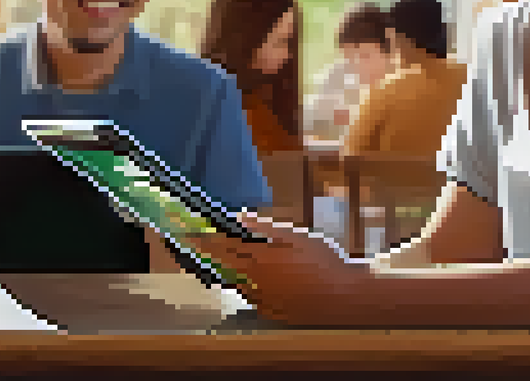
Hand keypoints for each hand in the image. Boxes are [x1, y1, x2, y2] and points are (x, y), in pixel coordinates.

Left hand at [185, 212, 372, 325]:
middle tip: (188, 241)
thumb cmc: (323, 261)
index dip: (202, 238)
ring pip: (233, 281)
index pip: (222, 246)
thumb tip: (240, 217)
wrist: (344, 298)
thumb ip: (264, 228)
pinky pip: (249, 296)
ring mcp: (261, 299)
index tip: (185, 231)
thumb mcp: (296, 237)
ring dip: (222, 269)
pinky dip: (243, 284)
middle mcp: (255, 281)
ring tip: (216, 257)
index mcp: (260, 259)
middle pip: (222, 264)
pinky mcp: (270, 312)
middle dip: (204, 252)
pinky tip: (247, 278)